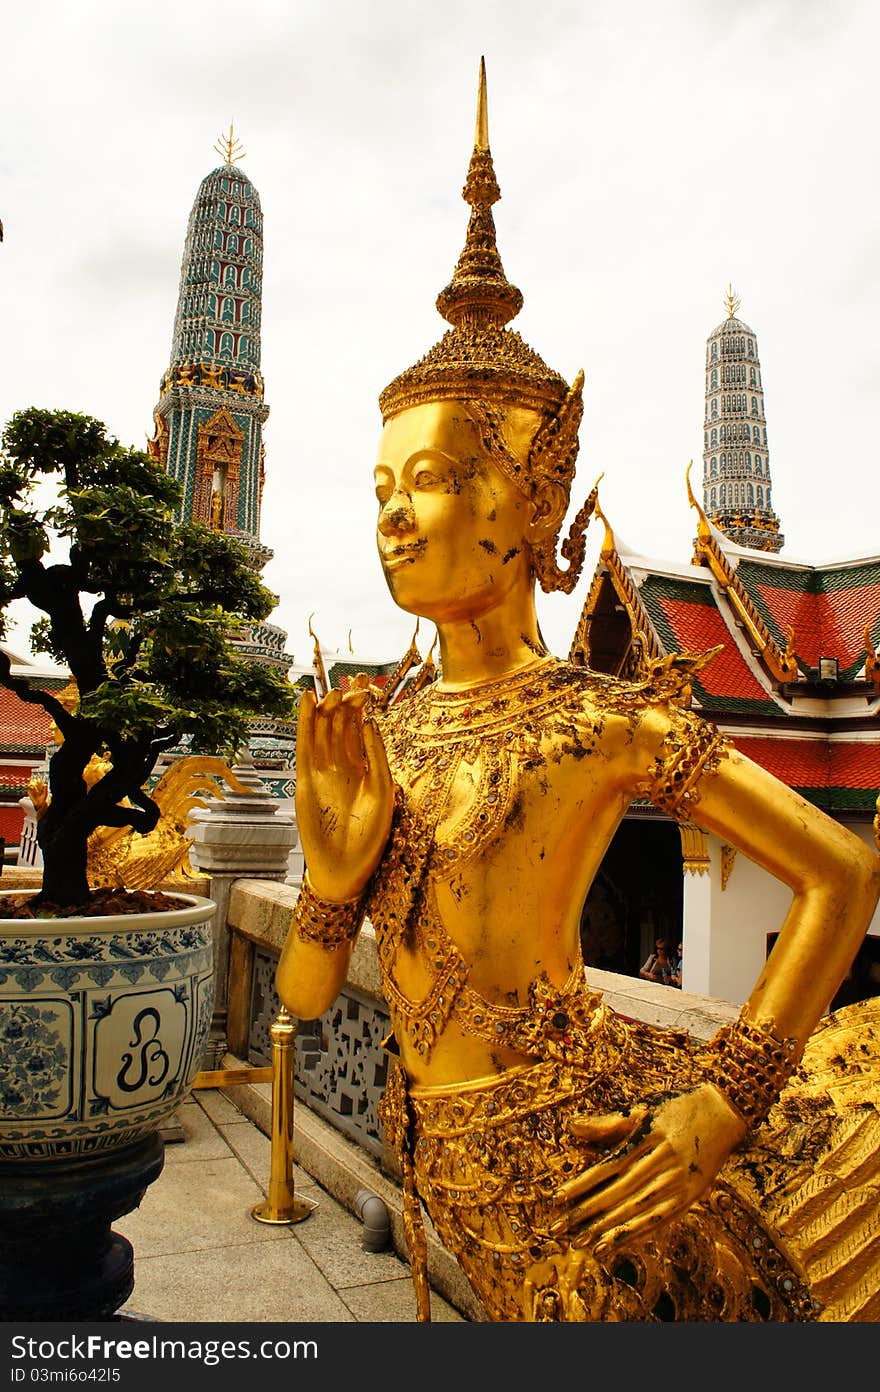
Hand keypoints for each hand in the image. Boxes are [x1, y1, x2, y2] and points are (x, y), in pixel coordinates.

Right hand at [295, 685, 394, 901]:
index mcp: (362, 768)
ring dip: (326, 710)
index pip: (359, 729)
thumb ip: (376, 756)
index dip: (361, 708)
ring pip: (322, 731)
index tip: (367, 687)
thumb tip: (371, 722)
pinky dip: (304, 723)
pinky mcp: (304, 779)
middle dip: (345, 704)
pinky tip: (307, 702)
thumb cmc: (369, 835)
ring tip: (333, 690)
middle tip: (352, 683)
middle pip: (340, 725)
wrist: (345, 867)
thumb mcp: (382, 791)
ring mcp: (321, 771)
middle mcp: (340, 766)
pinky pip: (304, 745)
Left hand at [549, 1083, 747, 1259]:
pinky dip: (636, 1233)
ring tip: (584, 1245)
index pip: (609, 1166)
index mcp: (649, 1138)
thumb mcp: (642, 1109)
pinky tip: (616, 1244)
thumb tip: (571, 1127)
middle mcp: (663, 1162)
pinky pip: (660, 1219)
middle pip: (619, 1193)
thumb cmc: (677, 1107)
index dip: (582, 1184)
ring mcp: (679, 1182)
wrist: (725, 1113)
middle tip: (559, 1228)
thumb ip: (607, 1123)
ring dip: (608, 1230)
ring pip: (637, 1211)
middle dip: (587, 1213)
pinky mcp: (691, 1196)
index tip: (558, 1198)